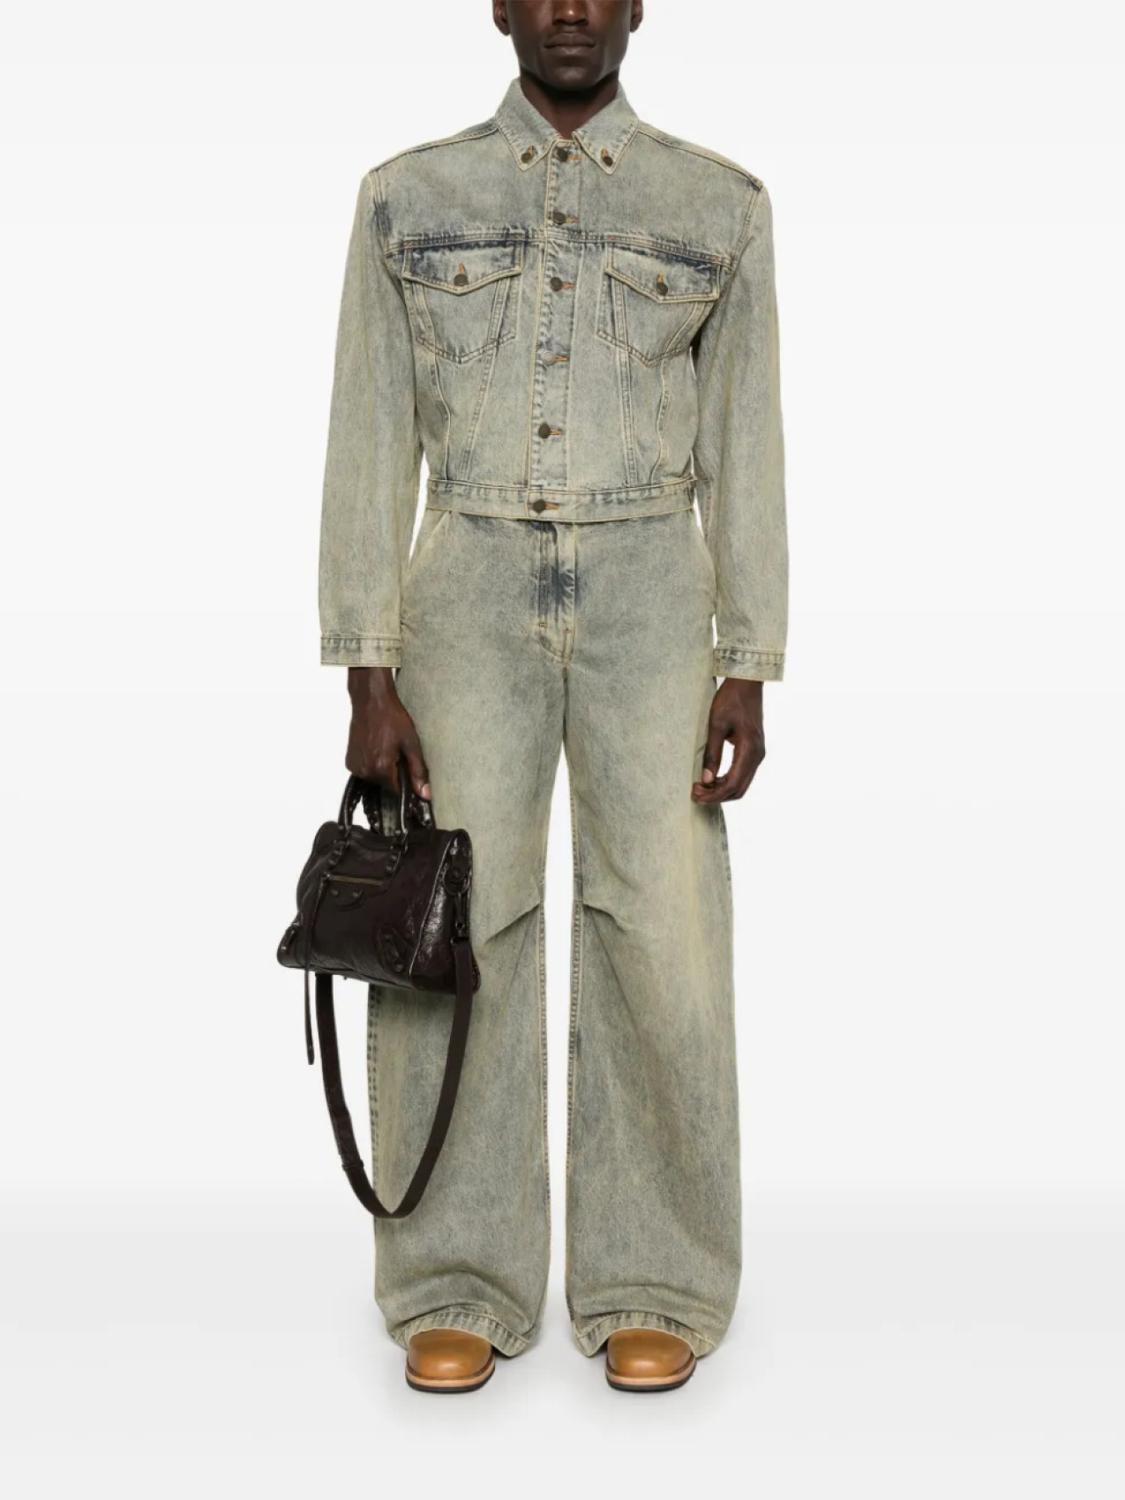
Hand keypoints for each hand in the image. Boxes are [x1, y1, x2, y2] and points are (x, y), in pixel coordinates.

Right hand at [345, 667, 430, 798]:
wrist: (371, 700)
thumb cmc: (391, 717)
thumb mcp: (411, 744)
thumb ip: (418, 772)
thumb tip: (425, 794)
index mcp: (380, 769)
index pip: (396, 791)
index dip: (405, 782)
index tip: (407, 769)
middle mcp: (364, 771)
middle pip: (385, 785)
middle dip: (393, 773)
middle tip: (397, 752)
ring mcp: (354, 766)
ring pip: (374, 778)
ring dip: (382, 769)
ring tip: (385, 747)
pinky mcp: (349, 761)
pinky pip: (365, 771)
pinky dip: (372, 764)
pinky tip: (376, 747)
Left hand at [691, 678, 765, 803]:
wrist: (747, 683)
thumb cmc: (731, 699)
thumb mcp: (716, 725)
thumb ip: (712, 753)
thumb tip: (706, 779)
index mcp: (749, 750)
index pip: (732, 784)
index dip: (713, 794)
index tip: (695, 793)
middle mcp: (757, 755)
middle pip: (739, 789)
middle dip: (717, 796)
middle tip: (696, 794)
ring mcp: (758, 753)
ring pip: (742, 784)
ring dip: (722, 790)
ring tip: (701, 787)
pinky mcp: (754, 750)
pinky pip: (743, 774)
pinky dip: (728, 781)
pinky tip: (712, 778)